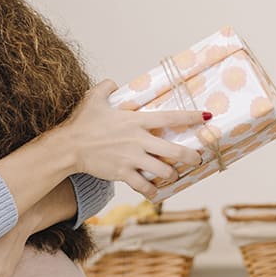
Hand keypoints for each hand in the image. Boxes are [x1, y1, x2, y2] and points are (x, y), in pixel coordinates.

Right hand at [55, 80, 206, 199]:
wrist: (69, 147)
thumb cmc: (82, 123)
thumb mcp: (94, 98)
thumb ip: (107, 87)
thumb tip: (113, 83)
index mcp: (136, 120)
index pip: (170, 117)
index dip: (190, 118)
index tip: (206, 117)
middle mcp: (139, 140)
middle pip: (174, 150)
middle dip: (190, 157)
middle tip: (197, 160)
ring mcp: (132, 158)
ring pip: (163, 170)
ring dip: (171, 175)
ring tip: (172, 176)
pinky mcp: (123, 173)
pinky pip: (144, 185)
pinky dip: (152, 191)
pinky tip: (155, 193)